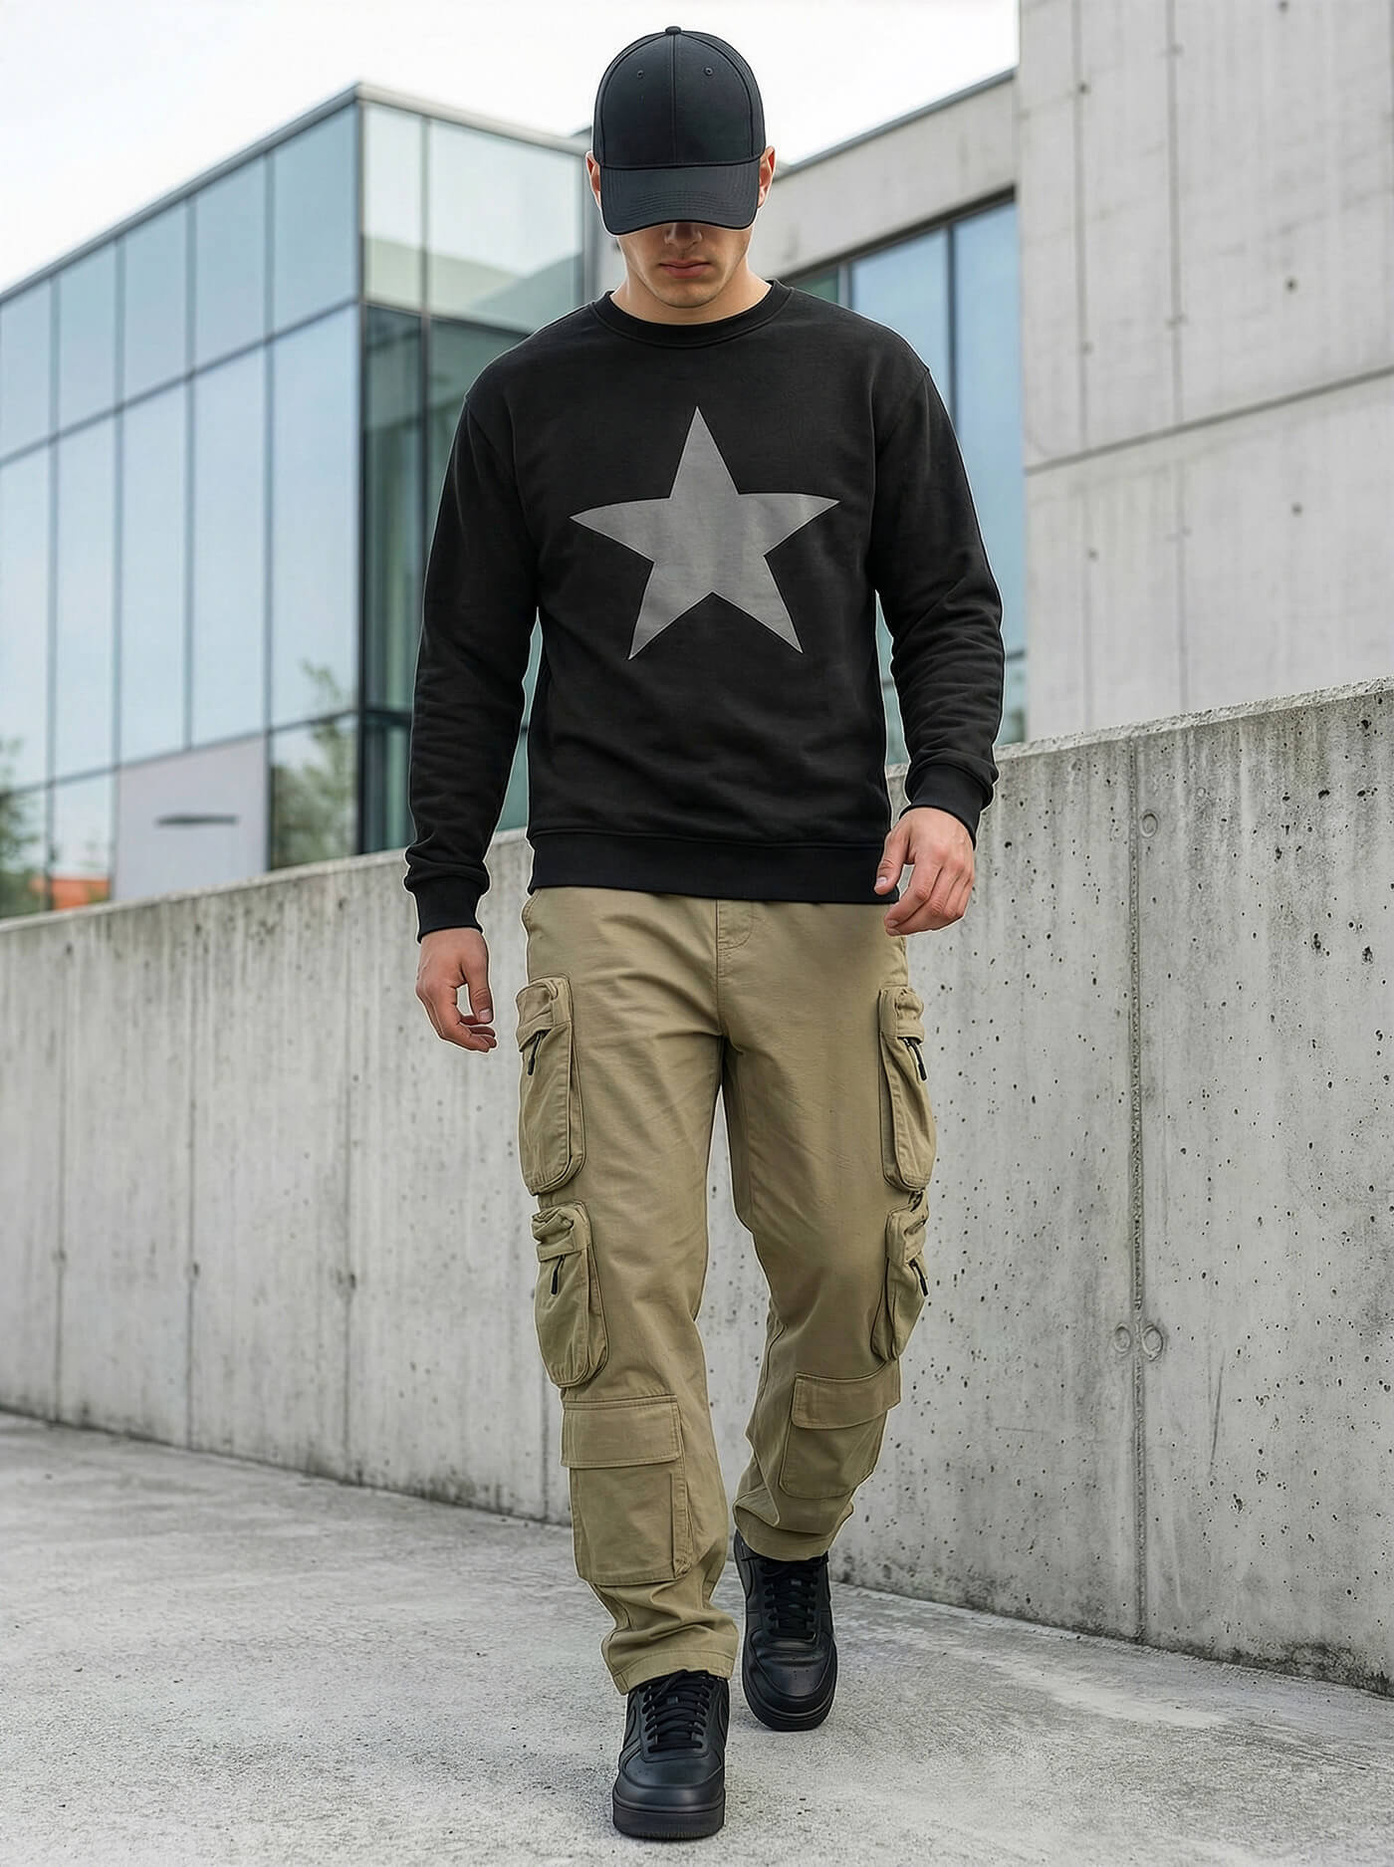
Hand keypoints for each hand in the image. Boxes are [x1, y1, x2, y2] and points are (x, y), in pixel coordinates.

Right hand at [416, 927, 497, 1051]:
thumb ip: (481, 995)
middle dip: (468, 1039)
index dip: (469, 1041)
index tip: (487, 1045)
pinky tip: (475, 1020)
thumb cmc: (461, 938)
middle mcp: (426, 993)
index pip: (450, 1027)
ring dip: (464, 1030)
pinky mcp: (428, 987)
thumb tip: (486, 1021)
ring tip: (487, 1033)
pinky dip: (457, 1019)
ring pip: (442, 1022)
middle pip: (445, 1029)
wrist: (444, 920)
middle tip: (491, 1042)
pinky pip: (441, 1011)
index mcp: (437, 989)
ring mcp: (424, 991)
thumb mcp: (477, 965)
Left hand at [875, 807, 974, 934]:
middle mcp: (954, 866)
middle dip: (911, 924)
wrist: (950, 812)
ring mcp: (964, 875)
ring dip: (925, 926)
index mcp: (934, 854)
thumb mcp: (898, 837)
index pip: (920, 893)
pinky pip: (958, 909)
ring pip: (948, 913)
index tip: (889, 919)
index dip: (903, 912)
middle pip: (934, 908)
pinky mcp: (969, 881)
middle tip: (893, 927)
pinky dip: (941, 920)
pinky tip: (925, 920)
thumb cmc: (924, 822)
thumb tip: (882, 889)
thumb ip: (889, 864)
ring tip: (907, 925)